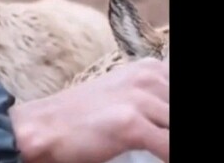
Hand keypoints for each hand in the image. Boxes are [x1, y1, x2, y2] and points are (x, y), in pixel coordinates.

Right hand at [10, 57, 168, 162]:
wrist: (43, 126)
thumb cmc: (82, 116)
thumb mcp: (123, 95)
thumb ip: (153, 98)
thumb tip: (166, 114)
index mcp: (149, 69)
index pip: (179, 89)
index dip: (170, 113)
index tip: (161, 123)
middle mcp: (147, 78)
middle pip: (179, 109)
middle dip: (170, 127)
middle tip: (159, 137)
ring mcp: (139, 99)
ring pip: (177, 126)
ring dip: (169, 142)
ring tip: (156, 147)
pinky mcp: (130, 124)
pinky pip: (168, 147)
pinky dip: (166, 156)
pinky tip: (157, 157)